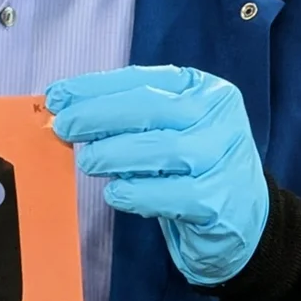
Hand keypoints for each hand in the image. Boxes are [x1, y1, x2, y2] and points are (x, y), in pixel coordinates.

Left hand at [46, 65, 268, 285]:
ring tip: (88, 161)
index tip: (57, 96)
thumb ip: (129, 118)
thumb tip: (68, 110)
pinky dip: (137, 192)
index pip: (142, 80)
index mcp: (205, 90)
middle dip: (98, 115)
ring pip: (162, 148)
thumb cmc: (192, 168)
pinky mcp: (220, 201)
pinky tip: (115, 193)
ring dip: (114, 153)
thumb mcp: (169, 130)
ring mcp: (224, 159)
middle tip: (65, 127)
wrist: (243, 220)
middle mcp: (220, 118)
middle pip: (151, 107)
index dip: (94, 86)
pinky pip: (172, 195)